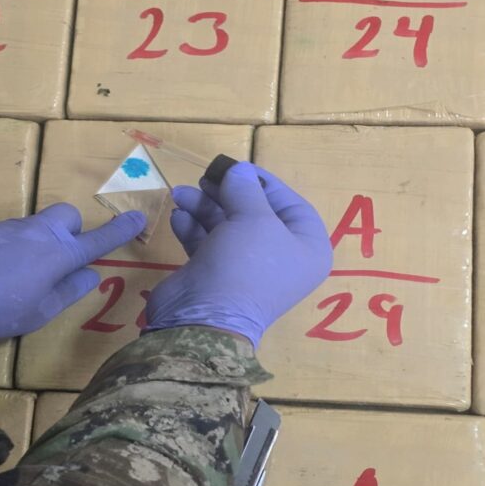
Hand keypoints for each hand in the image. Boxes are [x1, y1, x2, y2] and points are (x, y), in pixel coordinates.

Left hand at [0, 204, 144, 337]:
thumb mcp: (35, 313)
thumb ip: (67, 292)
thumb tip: (90, 275)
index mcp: (57, 255)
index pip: (98, 241)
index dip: (120, 230)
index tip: (138, 216)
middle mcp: (38, 233)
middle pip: (68, 215)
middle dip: (72, 230)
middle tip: (59, 257)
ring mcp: (10, 225)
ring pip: (38, 225)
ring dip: (39, 242)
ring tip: (16, 275)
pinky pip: (12, 231)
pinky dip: (13, 246)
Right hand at [145, 162, 331, 347]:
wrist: (203, 317)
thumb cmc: (244, 264)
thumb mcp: (253, 218)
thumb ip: (246, 188)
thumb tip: (238, 170)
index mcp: (306, 249)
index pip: (291, 204)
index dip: (264, 183)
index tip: (237, 167)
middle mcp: (280, 259)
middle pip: (254, 212)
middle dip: (227, 193)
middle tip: (205, 178)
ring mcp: (247, 268)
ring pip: (227, 226)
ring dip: (203, 207)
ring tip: (182, 195)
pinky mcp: (216, 274)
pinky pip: (208, 242)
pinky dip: (194, 227)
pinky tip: (178, 217)